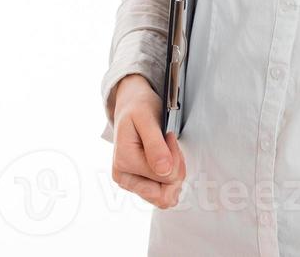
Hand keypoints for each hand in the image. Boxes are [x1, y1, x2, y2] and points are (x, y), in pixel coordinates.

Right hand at [109, 73, 186, 208]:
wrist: (131, 105)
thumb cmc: (138, 108)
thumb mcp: (146, 119)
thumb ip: (155, 146)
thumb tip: (164, 170)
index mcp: (124, 162)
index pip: (165, 177)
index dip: (175, 158)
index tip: (169, 137)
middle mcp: (123, 177)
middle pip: (164, 194)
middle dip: (176, 169)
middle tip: (170, 145)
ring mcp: (130, 183)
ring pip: (165, 195)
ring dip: (174, 172)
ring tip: (167, 148)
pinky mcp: (137, 184)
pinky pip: (161, 192)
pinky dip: (170, 175)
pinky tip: (165, 157)